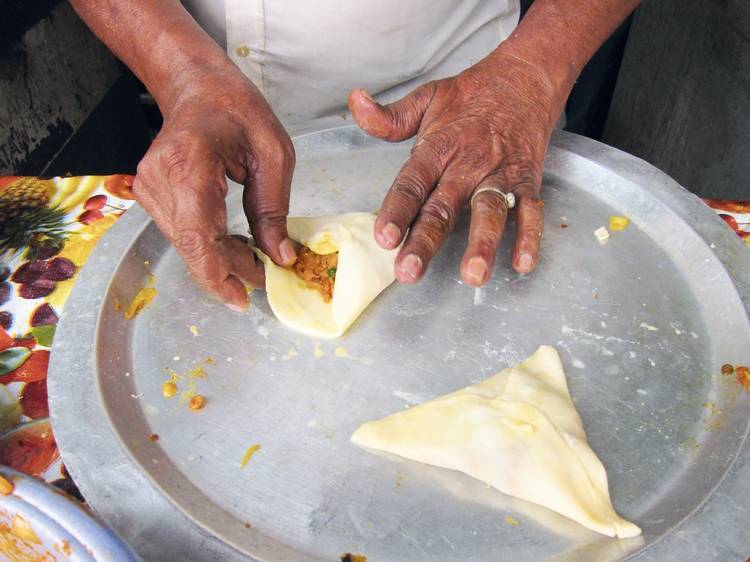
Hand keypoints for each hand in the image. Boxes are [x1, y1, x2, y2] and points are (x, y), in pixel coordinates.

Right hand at [133, 68, 296, 309]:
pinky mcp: (151, 195)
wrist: (199, 89)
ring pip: (187, 244)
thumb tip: (279, 257)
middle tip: (266, 277)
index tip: (241, 299)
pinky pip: (183, 233)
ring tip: (255, 259)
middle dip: (230, 270)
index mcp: (188, 163)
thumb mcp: (273, 154)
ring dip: (222, 258)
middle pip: (192, 246)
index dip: (217, 274)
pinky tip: (235, 243)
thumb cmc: (238, 111)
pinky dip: (210, 244)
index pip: (196, 235)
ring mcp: (149, 188)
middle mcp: (159, 179)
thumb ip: (273, 208)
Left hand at [349, 51, 560, 286]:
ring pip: (490, 211)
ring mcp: (500, 174)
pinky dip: (529, 237)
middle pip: (444, 207)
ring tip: (473, 276)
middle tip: (410, 271)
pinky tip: (522, 264)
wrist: (525, 79)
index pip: (412, 183)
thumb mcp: (427, 98)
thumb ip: (390, 116)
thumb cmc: (471, 96)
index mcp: (438, 146)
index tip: (384, 238)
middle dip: (426, 241)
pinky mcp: (528, 181)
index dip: (397, 211)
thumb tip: (355, 102)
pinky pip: (531, 211)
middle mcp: (468, 163)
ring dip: (482, 244)